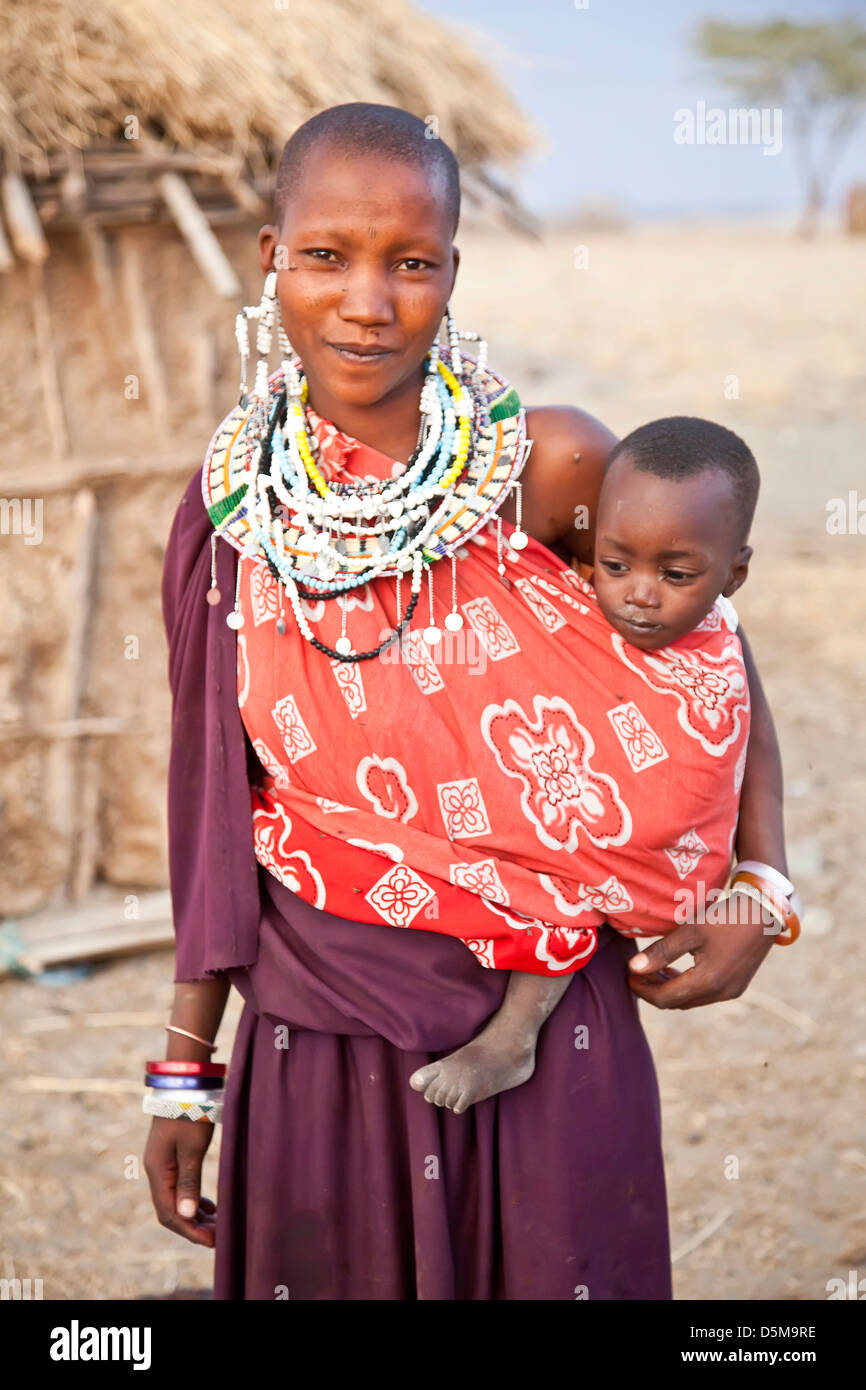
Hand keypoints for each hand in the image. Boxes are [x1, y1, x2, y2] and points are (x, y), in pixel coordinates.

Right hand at [144, 1117, 216, 1246]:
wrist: (185, 1083)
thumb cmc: (189, 1112)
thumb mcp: (192, 1148)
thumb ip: (188, 1182)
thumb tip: (185, 1215)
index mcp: (157, 1171)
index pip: (169, 1213)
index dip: (189, 1230)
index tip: (212, 1241)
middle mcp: (156, 1171)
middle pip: (171, 1210)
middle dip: (194, 1226)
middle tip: (219, 1237)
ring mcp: (163, 1164)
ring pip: (176, 1200)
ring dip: (195, 1215)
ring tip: (217, 1225)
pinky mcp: (172, 1158)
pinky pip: (180, 1188)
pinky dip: (194, 1201)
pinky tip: (210, 1207)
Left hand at [627, 893, 774, 1009]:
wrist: (765, 912)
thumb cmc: (726, 918)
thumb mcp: (691, 931)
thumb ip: (661, 952)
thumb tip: (633, 968)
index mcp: (708, 982)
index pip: (664, 998)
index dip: (642, 989)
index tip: (627, 975)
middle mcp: (720, 994)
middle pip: (676, 1002)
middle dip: (653, 990)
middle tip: (637, 972)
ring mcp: (730, 992)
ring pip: (690, 1000)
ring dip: (669, 989)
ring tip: (652, 970)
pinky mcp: (736, 986)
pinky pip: (703, 995)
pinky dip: (686, 986)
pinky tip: (676, 970)